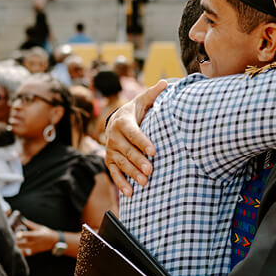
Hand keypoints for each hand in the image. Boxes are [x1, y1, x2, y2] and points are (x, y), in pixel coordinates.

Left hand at [15, 218, 58, 256]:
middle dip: (17, 240)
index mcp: (34, 235)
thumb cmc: (47, 233)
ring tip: (20, 242)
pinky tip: (23, 247)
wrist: (54, 241)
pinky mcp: (34, 252)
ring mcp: (33, 248)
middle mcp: (33, 242)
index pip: (22, 235)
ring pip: (21, 249)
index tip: (18, 232)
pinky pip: (25, 253)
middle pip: (19, 243)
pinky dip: (22, 251)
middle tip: (17, 238)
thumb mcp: (39, 227)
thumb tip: (23, 220)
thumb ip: (30, 224)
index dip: (18, 233)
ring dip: (19, 246)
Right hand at [105, 80, 166, 195]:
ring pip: (121, 163)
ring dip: (132, 174)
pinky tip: (130, 193)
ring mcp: (111, 150)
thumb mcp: (142, 102)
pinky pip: (114, 174)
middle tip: (151, 170)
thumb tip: (166, 83)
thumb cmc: (134, 112)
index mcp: (123, 122)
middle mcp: (114, 137)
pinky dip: (121, 184)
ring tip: (145, 182)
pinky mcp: (109, 161)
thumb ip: (153, 94)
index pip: (133, 133)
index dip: (143, 142)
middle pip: (127, 151)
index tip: (154, 151)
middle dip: (138, 161)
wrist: (115, 121)